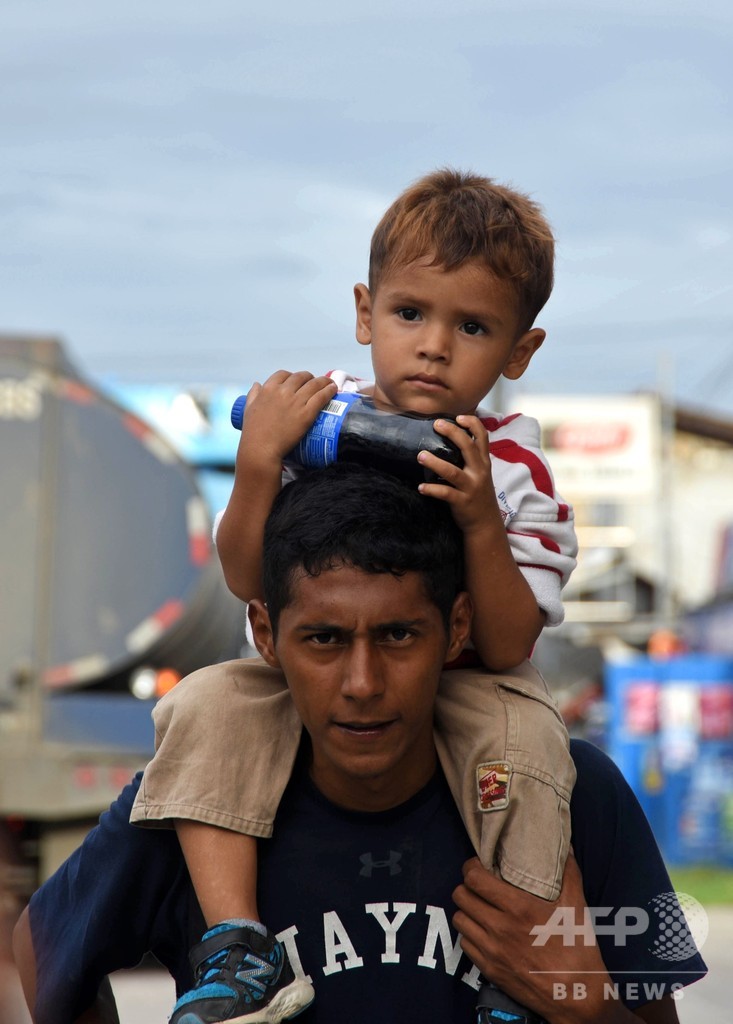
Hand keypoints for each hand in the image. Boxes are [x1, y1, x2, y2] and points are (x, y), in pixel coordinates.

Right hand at [237, 370, 337, 468]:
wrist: (261, 449)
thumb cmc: (253, 432)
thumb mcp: (248, 408)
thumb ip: (253, 395)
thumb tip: (257, 384)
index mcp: (268, 389)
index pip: (284, 374)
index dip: (292, 376)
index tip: (297, 382)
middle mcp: (283, 392)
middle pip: (301, 377)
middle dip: (309, 378)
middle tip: (314, 384)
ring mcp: (296, 402)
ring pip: (314, 384)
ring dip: (324, 381)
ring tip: (330, 384)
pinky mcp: (307, 413)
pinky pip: (321, 397)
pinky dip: (329, 391)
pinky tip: (333, 389)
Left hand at [417, 415, 498, 534]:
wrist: (486, 523)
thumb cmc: (478, 494)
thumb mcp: (481, 473)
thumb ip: (471, 458)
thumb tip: (451, 440)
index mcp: (483, 462)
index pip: (482, 437)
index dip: (472, 424)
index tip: (458, 417)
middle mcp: (479, 472)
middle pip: (467, 447)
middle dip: (452, 433)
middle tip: (436, 425)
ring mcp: (471, 487)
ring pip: (452, 471)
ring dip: (435, 463)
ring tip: (420, 456)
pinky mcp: (462, 501)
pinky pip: (445, 493)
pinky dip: (432, 489)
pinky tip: (421, 487)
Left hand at [453, 855, 623, 1023]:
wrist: (577, 994)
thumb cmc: (577, 947)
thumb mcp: (576, 905)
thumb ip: (568, 871)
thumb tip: (563, 845)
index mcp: (518, 907)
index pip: (474, 878)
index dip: (471, 867)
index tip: (479, 864)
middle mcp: (499, 927)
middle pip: (460, 896)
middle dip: (467, 886)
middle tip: (478, 884)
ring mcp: (492, 950)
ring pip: (459, 919)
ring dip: (466, 909)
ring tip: (479, 906)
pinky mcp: (489, 970)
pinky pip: (465, 944)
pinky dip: (470, 934)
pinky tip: (483, 930)